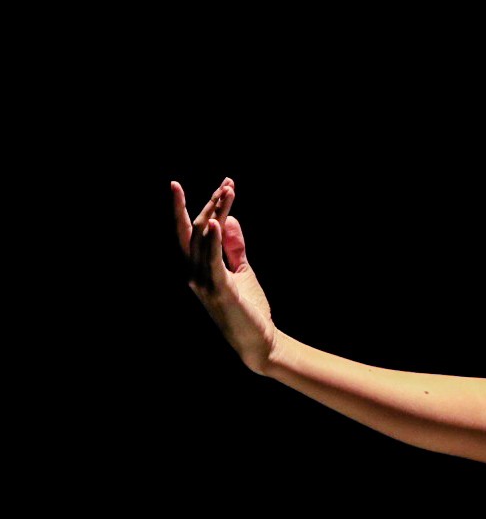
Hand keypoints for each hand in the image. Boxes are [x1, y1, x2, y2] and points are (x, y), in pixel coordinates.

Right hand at [172, 177, 277, 375]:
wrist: (258, 340)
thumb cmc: (247, 308)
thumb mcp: (241, 271)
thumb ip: (233, 246)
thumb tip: (227, 219)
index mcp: (198, 269)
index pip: (188, 233)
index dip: (189, 208)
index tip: (203, 184)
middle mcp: (195, 274)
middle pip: (194, 231)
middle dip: (208, 204)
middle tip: (227, 183)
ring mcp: (204, 284)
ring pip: (202, 241)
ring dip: (214, 214)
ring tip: (226, 191)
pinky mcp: (219, 291)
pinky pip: (212, 261)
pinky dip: (212, 240)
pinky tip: (216, 221)